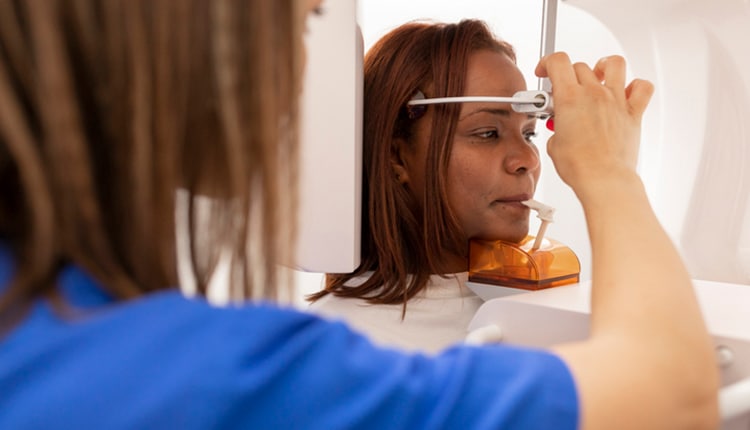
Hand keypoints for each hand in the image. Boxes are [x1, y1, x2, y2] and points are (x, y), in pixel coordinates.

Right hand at [535, 53, 653, 193]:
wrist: (603, 179)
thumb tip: (562, 130)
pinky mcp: (633, 113)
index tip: (545, 72)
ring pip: (614, 64)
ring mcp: (616, 101)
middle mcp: (594, 94)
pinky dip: (635, 86)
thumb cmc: (580, 166)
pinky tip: (625, 92)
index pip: (558, 62)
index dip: (547, 62)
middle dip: (568, 76)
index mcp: (570, 98)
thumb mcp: (554, 144)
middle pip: (580, 66)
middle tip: (564, 93)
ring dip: (603, 66)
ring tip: (597, 76)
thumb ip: (557, 129)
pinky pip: (642, 88)